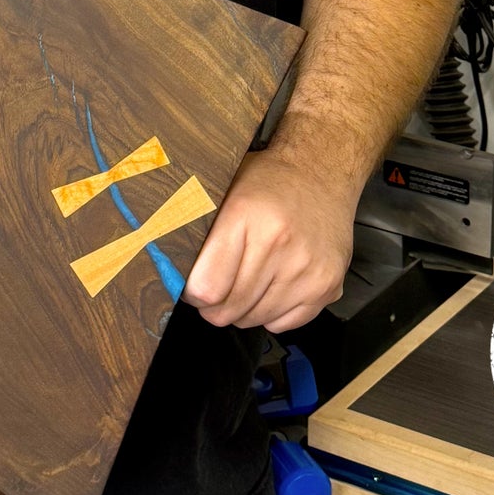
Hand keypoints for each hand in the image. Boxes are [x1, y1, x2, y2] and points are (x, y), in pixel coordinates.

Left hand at [183, 147, 357, 334]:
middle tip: (216, 287)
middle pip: (229, 309)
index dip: (192, 292)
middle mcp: (280, 245)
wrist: (322, 170)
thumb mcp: (225, 190)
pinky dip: (271, 312)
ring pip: (255, 319)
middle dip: (214, 305)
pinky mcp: (327, 286)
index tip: (192, 285)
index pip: (206, 287)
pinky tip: (271, 285)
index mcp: (246, 216)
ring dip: (243, 309)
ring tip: (245, 280)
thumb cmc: (269, 181)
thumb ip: (198, 228)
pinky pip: (284, 324)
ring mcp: (307, 270)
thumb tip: (166, 266)